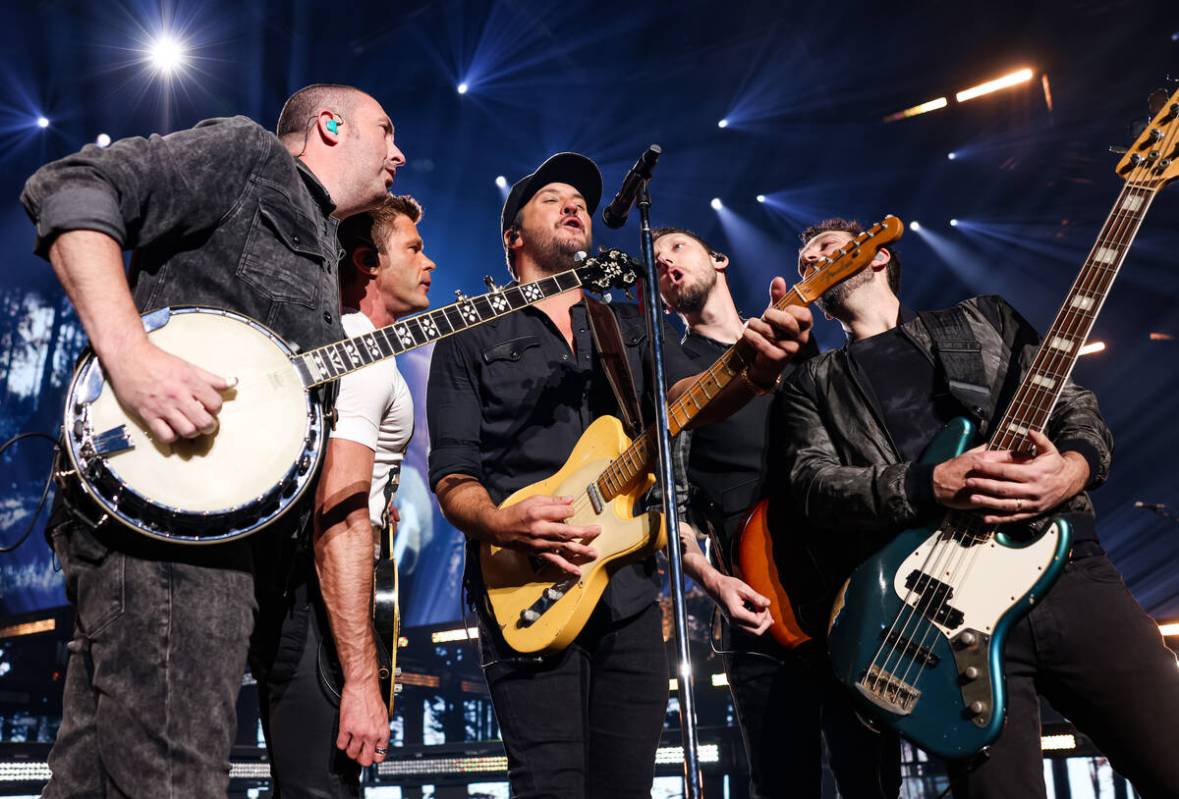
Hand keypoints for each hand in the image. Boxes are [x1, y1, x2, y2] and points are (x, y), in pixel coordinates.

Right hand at [104, 338, 230, 443]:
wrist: (129, 357)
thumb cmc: (159, 361)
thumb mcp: (188, 366)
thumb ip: (211, 378)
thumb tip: (233, 383)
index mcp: (190, 381)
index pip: (215, 403)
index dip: (216, 408)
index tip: (210, 407)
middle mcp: (178, 395)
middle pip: (203, 422)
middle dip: (209, 426)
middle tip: (205, 423)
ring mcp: (162, 407)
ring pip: (187, 431)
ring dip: (193, 432)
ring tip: (190, 426)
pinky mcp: (147, 415)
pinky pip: (165, 435)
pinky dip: (172, 436)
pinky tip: (172, 429)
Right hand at [336, 676, 389, 766]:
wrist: (362, 685)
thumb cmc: (372, 697)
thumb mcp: (383, 716)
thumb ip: (380, 730)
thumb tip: (377, 742)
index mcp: (383, 732)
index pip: (380, 756)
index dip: (373, 757)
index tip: (369, 756)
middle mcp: (372, 734)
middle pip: (365, 760)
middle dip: (360, 758)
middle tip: (358, 754)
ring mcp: (358, 732)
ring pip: (351, 753)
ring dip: (350, 750)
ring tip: (350, 743)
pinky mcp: (346, 727)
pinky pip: (341, 744)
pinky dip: (341, 743)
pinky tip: (344, 737)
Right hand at [483, 495, 599, 576]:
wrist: (498, 528)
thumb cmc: (516, 513)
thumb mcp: (533, 500)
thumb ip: (553, 501)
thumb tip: (570, 500)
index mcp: (539, 513)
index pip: (563, 512)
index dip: (570, 510)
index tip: (571, 510)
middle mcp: (540, 529)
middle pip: (567, 531)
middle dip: (584, 532)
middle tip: (597, 530)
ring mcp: (540, 543)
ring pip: (563, 548)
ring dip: (580, 551)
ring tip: (593, 553)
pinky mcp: (539, 553)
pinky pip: (554, 560)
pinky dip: (566, 566)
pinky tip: (576, 571)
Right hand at [704, 572, 771, 634]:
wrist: (714, 587)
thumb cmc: (727, 586)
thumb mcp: (743, 588)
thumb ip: (756, 597)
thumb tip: (768, 603)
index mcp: (736, 614)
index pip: (757, 622)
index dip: (764, 614)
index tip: (762, 603)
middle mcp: (734, 622)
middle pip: (757, 632)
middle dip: (765, 622)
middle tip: (766, 609)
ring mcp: (734, 624)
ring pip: (754, 633)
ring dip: (762, 624)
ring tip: (763, 611)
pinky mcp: (735, 623)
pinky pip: (749, 629)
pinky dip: (756, 624)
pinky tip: (759, 613)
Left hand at [743, 277, 813, 385]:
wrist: (764, 362)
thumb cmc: (772, 334)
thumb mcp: (775, 314)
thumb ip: (778, 297)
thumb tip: (778, 279)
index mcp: (804, 326)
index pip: (804, 314)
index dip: (790, 309)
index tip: (779, 308)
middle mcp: (801, 339)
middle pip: (788, 322)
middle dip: (771, 315)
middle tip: (764, 315)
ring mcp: (790, 350)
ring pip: (771, 332)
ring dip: (756, 325)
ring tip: (752, 325)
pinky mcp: (777, 358)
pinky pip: (762, 343)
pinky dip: (751, 336)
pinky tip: (748, 334)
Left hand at [932, 430, 1088, 523]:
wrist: (1072, 481)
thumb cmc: (1056, 464)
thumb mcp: (1050, 450)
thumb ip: (1039, 440)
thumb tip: (1029, 430)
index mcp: (1034, 474)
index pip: (1008, 471)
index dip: (990, 469)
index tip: (975, 465)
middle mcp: (1033, 490)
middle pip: (1004, 489)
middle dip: (985, 485)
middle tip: (968, 482)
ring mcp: (1033, 503)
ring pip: (1007, 505)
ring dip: (989, 503)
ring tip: (972, 499)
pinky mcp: (1033, 513)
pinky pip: (1014, 517)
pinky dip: (1000, 518)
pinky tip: (985, 518)